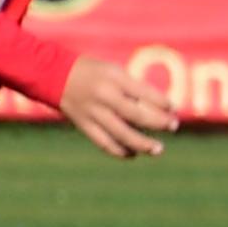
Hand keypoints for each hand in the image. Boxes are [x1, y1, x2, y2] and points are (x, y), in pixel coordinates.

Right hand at [61, 56, 176, 160]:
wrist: (54, 75)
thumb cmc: (92, 72)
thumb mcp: (114, 71)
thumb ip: (133, 87)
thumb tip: (159, 107)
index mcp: (114, 79)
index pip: (145, 93)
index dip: (163, 102)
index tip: (173, 108)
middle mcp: (104, 96)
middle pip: (137, 115)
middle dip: (158, 122)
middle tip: (173, 126)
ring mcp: (93, 112)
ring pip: (121, 133)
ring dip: (142, 144)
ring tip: (158, 149)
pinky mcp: (83, 124)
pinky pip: (103, 142)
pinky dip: (119, 151)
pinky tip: (133, 154)